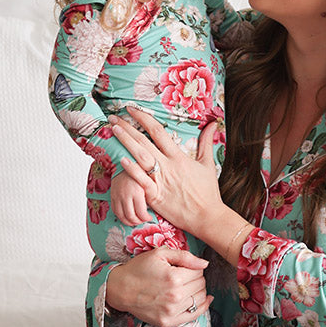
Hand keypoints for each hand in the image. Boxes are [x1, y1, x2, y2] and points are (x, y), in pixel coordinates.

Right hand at [104, 245, 211, 326]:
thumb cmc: (139, 269)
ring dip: (199, 291)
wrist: (120, 289)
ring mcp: (172, 311)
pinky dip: (203, 306)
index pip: (199, 272)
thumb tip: (205, 263)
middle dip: (197, 278)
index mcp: (174, 277)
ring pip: (200, 299)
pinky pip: (194, 314)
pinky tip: (205, 300)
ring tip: (190, 286)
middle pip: (201, 285)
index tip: (186, 268)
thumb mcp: (159, 254)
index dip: (195, 268)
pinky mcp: (168, 321)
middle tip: (186, 276)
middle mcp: (175, 296)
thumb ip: (184, 256)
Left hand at [109, 106, 223, 238]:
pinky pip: (142, 181)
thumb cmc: (208, 192)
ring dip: (125, 142)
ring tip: (113, 130)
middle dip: (127, 127)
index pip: (158, 131)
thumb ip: (206, 142)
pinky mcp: (156, 196)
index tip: (132, 110)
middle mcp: (168, 166)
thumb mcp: (208, 164)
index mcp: (179, 157)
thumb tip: (212, 125)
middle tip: (114, 117)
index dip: (143, 118)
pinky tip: (121, 160)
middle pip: (144, 141)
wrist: (207, 216)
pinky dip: (132, 170)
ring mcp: (161, 180)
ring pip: (140, 157)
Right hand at [111, 170, 151, 225]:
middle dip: (138, 222)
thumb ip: (147, 198)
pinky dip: (120, 216)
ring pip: (121, 216)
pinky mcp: (112, 196)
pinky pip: (115, 211)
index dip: (146, 218)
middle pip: (131, 217)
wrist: (125, 164)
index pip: (141, 213)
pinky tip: (126, 216)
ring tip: (135, 221)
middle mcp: (126, 195)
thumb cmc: (140, 173)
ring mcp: (117, 196)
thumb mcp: (147, 184)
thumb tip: (150, 211)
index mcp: (137, 192)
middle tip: (142, 220)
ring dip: (128, 222)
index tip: (149, 218)